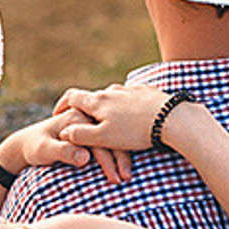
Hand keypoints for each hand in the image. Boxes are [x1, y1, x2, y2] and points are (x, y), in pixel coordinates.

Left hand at [0, 98, 132, 187]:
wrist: (28, 144)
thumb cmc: (34, 147)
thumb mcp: (44, 150)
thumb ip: (63, 152)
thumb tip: (85, 157)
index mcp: (75, 118)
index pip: (98, 139)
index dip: (108, 159)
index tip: (114, 177)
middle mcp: (85, 117)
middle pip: (109, 138)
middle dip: (120, 159)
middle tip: (125, 179)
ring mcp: (90, 124)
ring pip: (112, 140)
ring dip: (122, 158)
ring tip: (126, 177)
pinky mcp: (91, 132)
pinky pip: (109, 142)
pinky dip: (117, 155)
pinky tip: (123, 168)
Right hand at [45, 84, 195, 175]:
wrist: (171, 118)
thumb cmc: (135, 131)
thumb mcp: (103, 138)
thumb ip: (80, 135)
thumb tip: (65, 131)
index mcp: (98, 101)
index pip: (72, 97)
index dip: (61, 105)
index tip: (57, 113)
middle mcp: (112, 91)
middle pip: (94, 97)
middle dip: (87, 110)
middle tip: (85, 122)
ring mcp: (131, 90)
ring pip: (114, 97)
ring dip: (108, 108)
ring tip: (110, 122)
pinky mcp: (148, 92)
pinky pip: (132, 98)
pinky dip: (127, 107)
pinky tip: (133, 116)